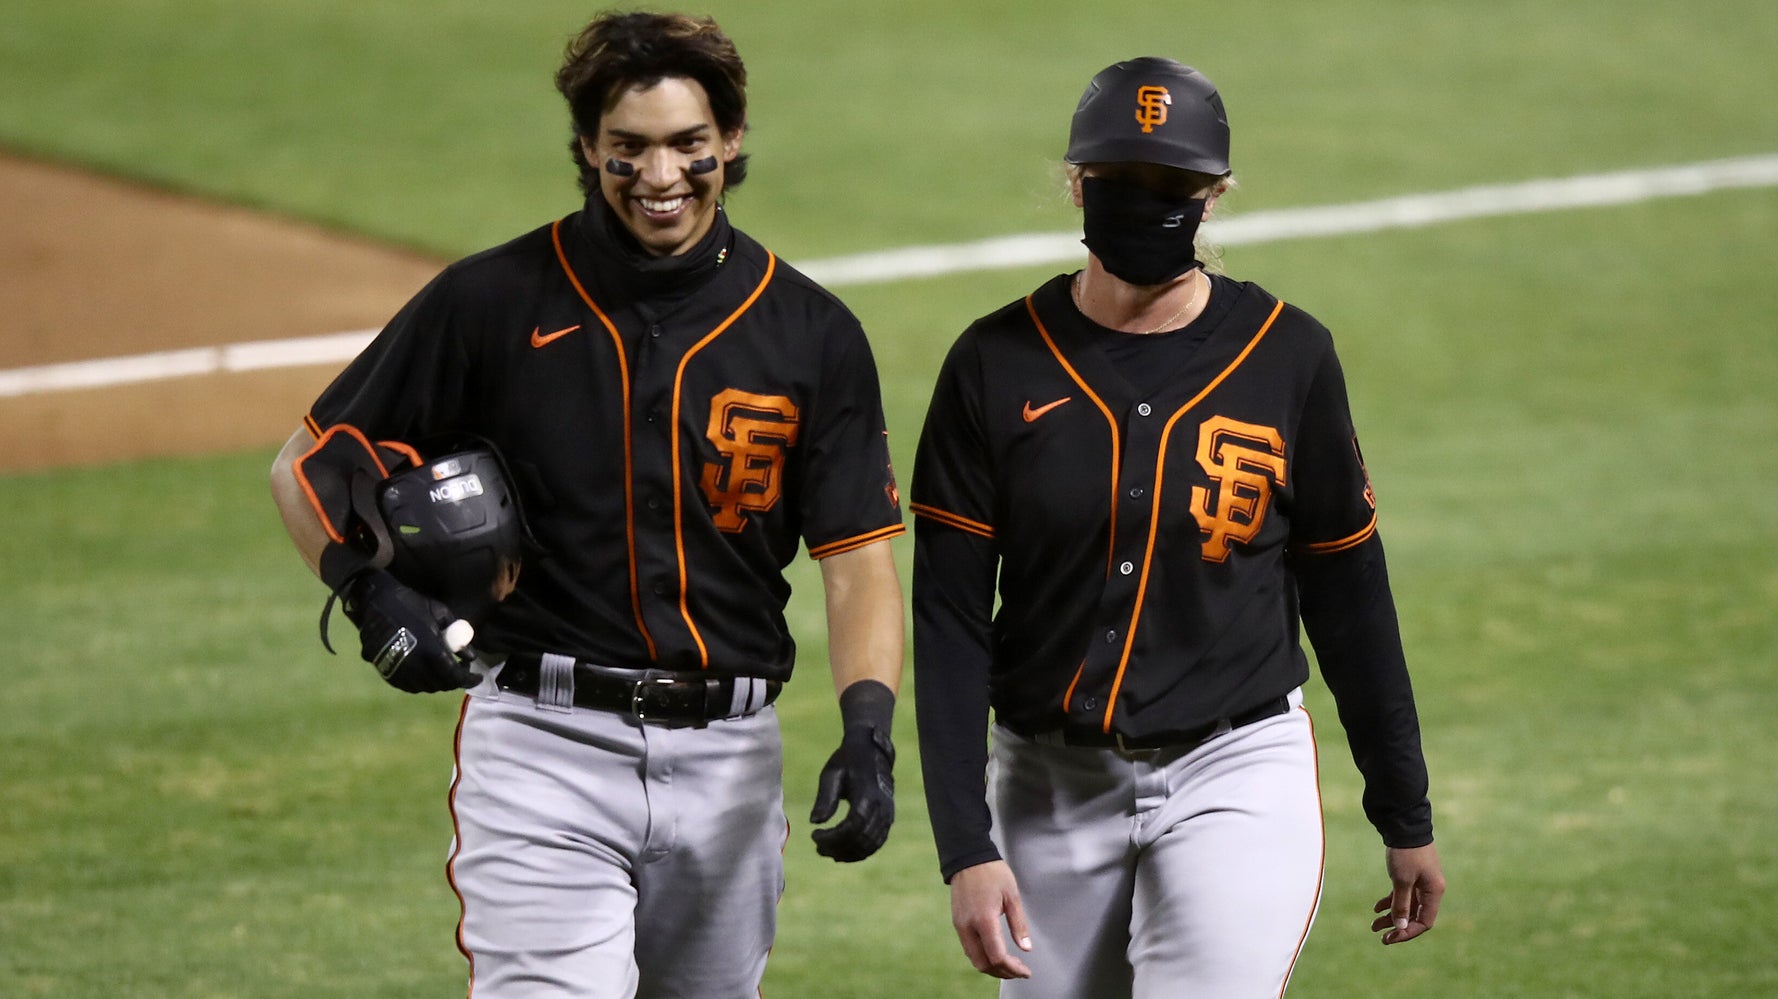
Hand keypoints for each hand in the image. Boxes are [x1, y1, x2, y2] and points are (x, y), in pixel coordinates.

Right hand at [341, 568, 478, 692]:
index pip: (454, 676)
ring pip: (423, 687)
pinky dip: (420, 683)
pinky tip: (426, 673)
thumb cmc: (412, 604)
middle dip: (454, 681)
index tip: (477, 677)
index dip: (468, 679)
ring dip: (438, 683)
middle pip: (440, 684)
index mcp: (430, 650)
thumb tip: (470, 656)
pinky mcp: (385, 671)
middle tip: (461, 672)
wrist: (376, 602)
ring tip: (444, 671)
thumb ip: (458, 638)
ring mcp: (397, 670)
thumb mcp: (441, 614)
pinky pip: (407, 685)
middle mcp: (414, 666)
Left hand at [809, 722, 894, 861]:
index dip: (832, 837)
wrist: (871, 752)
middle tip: (817, 846)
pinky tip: (840, 853)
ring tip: (825, 851)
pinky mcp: (888, 819)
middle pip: (861, 839)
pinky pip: (876, 843)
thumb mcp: (832, 774)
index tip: (814, 834)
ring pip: (869, 846)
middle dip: (836, 847)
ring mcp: (887, 815)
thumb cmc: (847, 761)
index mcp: (868, 795)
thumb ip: (825, 798)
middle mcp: (882, 808)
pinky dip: (859, 852)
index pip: (852, 827)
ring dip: (847, 854)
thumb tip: (814, 821)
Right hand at [950, 861, 1032, 978]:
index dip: (1012, 968)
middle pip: (983, 963)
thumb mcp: (1012, 896)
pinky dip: (982, 956)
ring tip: (1009, 965)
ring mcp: (960, 925)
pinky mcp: (957, 922)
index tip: (1025, 971)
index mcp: (984, 919)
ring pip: (974, 958)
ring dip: (992, 966)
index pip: (997, 956)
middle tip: (1019, 971)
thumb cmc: (992, 873)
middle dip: (1002, 972)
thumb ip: (1019, 924)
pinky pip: (968, 947)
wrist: (968, 857)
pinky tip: (995, 952)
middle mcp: (968, 926)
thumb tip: (1026, 948)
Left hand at [1372, 842, 1444, 943]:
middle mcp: (1430, 889)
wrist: (1404, 825)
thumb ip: (1401, 904)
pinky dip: (1390, 901)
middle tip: (1380, 936)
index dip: (1408, 932)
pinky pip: (1402, 894)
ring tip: (1373, 925)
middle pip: (1415, 916)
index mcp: (1434, 892)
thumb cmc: (1406, 853)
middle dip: (1397, 927)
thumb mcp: (1402, 880)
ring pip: (1407, 906)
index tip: (1390, 937)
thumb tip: (1400, 926)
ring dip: (1391, 916)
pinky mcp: (1412, 875)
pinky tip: (1376, 908)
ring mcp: (1421, 882)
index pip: (1424, 922)